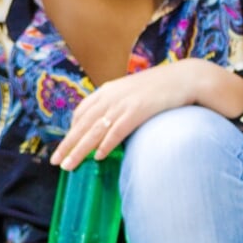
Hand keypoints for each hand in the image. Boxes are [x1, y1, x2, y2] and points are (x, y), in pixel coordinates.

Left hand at [51, 61, 215, 169]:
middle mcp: (111, 96)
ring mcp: (124, 103)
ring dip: (80, 150)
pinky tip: (99, 157)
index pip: (82, 111)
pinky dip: (106, 144)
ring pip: (94, 130)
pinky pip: (117, 131)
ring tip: (69, 165)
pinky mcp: (138, 110)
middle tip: (56, 162)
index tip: (66, 144)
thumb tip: (111, 121)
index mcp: (108, 90)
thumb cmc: (163, 86)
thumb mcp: (134, 91)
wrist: (187, 77)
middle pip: (83, 124)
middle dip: (68, 145)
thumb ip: (120, 102)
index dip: (72, 130)